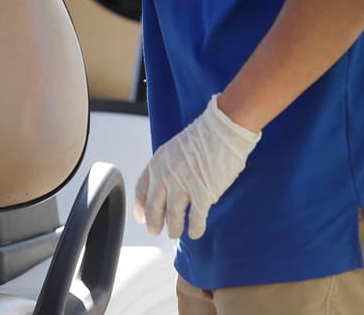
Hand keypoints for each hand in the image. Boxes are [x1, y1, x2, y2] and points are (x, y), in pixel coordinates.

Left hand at [134, 95, 260, 239]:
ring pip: (173, 216)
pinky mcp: (203, 193)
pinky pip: (196, 218)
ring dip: (174, 228)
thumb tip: (165, 186)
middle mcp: (166, 176)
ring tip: (174, 234)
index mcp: (157, 163)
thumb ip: (166, 168)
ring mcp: (184, 185)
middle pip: (154, 208)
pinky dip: (195, 228)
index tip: (140, 218)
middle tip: (154, 231)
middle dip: (153, 223)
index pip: (141, 191)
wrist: (223, 129)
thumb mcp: (173, 149)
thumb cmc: (203, 137)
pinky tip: (195, 233)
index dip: (140, 207)